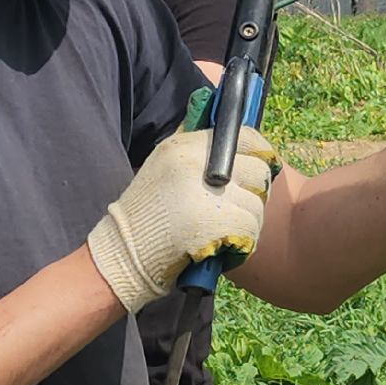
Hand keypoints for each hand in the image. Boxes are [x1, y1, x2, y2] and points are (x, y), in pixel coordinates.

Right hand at [86, 128, 276, 311]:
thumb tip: (227, 129)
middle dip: (255, 193)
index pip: (243, 137)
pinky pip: (251, 228)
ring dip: (249, 222)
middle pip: (257, 171)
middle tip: (238, 209)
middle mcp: (196, 163)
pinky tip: (224, 247)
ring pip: (257, 204)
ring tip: (226, 231)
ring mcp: (206, 192)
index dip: (260, 153)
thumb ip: (194, 149)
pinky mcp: (215, 222)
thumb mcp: (162, 167)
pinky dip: (244, 242)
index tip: (263, 166)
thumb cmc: (145, 215)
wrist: (122, 254)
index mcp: (185, 146)